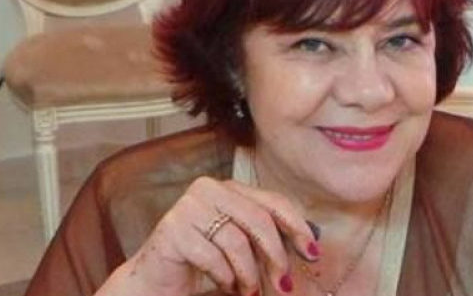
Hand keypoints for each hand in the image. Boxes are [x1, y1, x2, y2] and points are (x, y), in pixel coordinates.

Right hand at [96, 177, 319, 295]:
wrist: (159, 279)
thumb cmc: (207, 261)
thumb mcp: (243, 246)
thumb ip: (269, 238)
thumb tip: (312, 243)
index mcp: (230, 188)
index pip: (273, 201)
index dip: (297, 227)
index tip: (313, 253)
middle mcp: (208, 189)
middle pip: (258, 219)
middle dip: (276, 256)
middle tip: (283, 284)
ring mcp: (188, 207)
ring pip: (237, 241)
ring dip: (249, 274)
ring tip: (249, 291)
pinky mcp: (173, 229)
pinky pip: (213, 256)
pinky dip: (225, 277)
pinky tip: (225, 284)